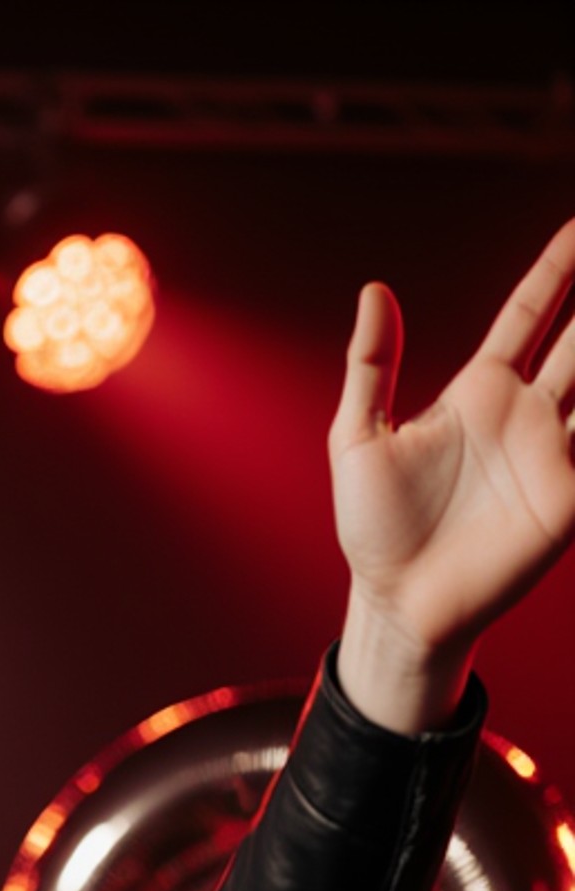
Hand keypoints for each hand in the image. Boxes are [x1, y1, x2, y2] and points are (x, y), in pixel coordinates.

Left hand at [332, 216, 574, 730]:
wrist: (396, 603)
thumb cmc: (372, 529)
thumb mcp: (355, 439)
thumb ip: (370, 366)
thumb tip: (373, 291)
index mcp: (479, 391)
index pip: (530, 314)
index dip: (557, 269)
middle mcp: (526, 415)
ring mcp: (553, 455)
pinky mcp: (570, 498)